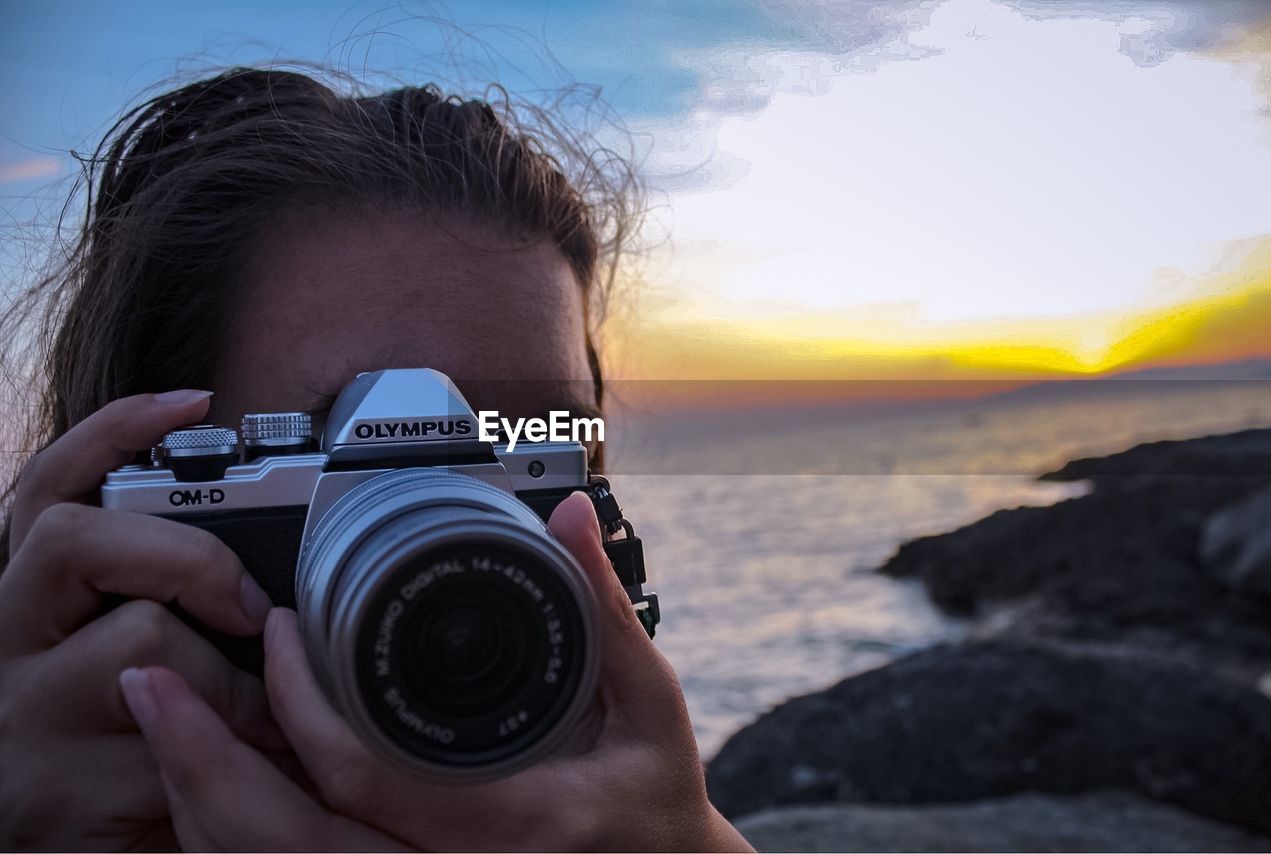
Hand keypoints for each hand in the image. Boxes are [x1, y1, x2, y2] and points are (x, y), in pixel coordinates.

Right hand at [0, 391, 284, 849]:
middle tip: (249, 608)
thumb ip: (179, 607)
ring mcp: (20, 719)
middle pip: (71, 539)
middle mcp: (8, 643)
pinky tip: (244, 765)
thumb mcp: (161, 660)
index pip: (50, 486)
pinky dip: (229, 748)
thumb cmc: (136, 745)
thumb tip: (276, 575)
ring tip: (258, 724)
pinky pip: (167, 740)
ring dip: (229, 685)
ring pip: (139, 642)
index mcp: (36, 599)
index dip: (115, 433)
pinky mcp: (53, 792)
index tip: (195, 401)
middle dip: (187, 560)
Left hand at [121, 491, 751, 851]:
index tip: (276, 628)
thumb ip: (604, 609)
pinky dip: (235, 832)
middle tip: (148, 685)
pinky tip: (211, 775)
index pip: (364, 779)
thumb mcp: (650, 704)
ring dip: (200, 800)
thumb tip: (568, 516)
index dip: (301, 704)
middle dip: (200, 765)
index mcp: (506, 828)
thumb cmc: (653, 798)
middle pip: (283, 845)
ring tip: (160, 719)